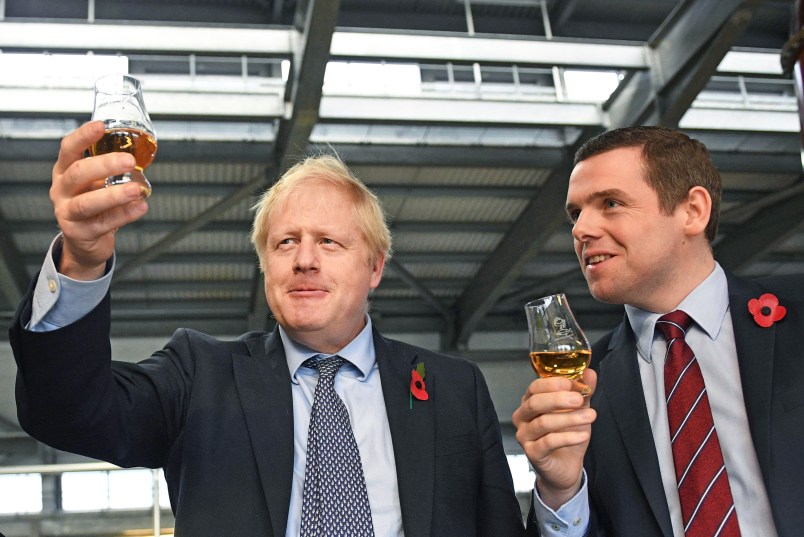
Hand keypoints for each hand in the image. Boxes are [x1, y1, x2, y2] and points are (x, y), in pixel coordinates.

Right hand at [51, 121, 148, 279]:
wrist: (84, 242)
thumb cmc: (93, 205)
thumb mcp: (95, 183)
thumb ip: (110, 169)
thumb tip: (141, 152)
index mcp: (65, 171)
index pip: (69, 149)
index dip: (83, 137)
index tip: (100, 126)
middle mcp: (62, 190)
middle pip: (78, 173)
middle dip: (104, 165)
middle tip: (128, 161)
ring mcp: (67, 212)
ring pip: (87, 202)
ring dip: (114, 195)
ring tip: (135, 190)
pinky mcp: (79, 233)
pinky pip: (103, 223)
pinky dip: (124, 215)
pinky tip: (140, 207)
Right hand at [512, 368, 596, 509]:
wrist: (566, 467)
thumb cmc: (567, 435)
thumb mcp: (578, 411)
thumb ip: (582, 392)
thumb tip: (590, 372)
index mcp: (530, 402)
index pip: (535, 387)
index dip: (553, 384)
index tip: (573, 383)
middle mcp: (523, 417)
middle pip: (535, 403)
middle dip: (559, 399)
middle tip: (579, 399)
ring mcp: (525, 436)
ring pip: (543, 423)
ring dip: (569, 418)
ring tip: (591, 416)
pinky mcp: (532, 453)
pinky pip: (548, 442)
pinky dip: (568, 437)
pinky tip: (583, 435)